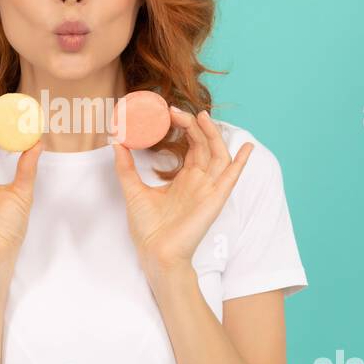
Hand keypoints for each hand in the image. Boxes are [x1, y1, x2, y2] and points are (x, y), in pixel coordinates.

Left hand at [112, 107, 252, 279]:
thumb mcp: (133, 189)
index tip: (169, 112)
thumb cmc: (148, 228)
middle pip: (205, 146)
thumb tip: (116, 141)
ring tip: (202, 116)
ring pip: (218, 155)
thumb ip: (126, 166)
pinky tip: (247, 148)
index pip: (192, 147)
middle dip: (195, 125)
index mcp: (184, 179)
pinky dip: (241, 162)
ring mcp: (208, 189)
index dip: (185, 128)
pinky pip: (232, 178)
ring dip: (213, 134)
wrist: (155, 253)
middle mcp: (199, 182)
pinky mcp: (215, 199)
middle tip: (177, 110)